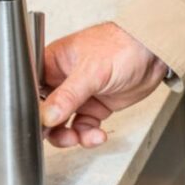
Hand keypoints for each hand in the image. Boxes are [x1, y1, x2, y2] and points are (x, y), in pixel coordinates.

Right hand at [40, 22, 167, 147]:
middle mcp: (63, 80)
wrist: (153, 51)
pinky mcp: (97, 105)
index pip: (31, 90)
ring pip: (63, 124)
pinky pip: (84, 127)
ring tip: (79, 138)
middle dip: (50, 128)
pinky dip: (88, 135)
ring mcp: (81, 94)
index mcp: (52, 63)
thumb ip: (68, 95)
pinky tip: (97, 135)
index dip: (32, 110)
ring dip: (69, 135)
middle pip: (45, 111)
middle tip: (59, 136)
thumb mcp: (91, 71)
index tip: (36, 125)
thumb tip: (47, 116)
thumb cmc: (122, 45)